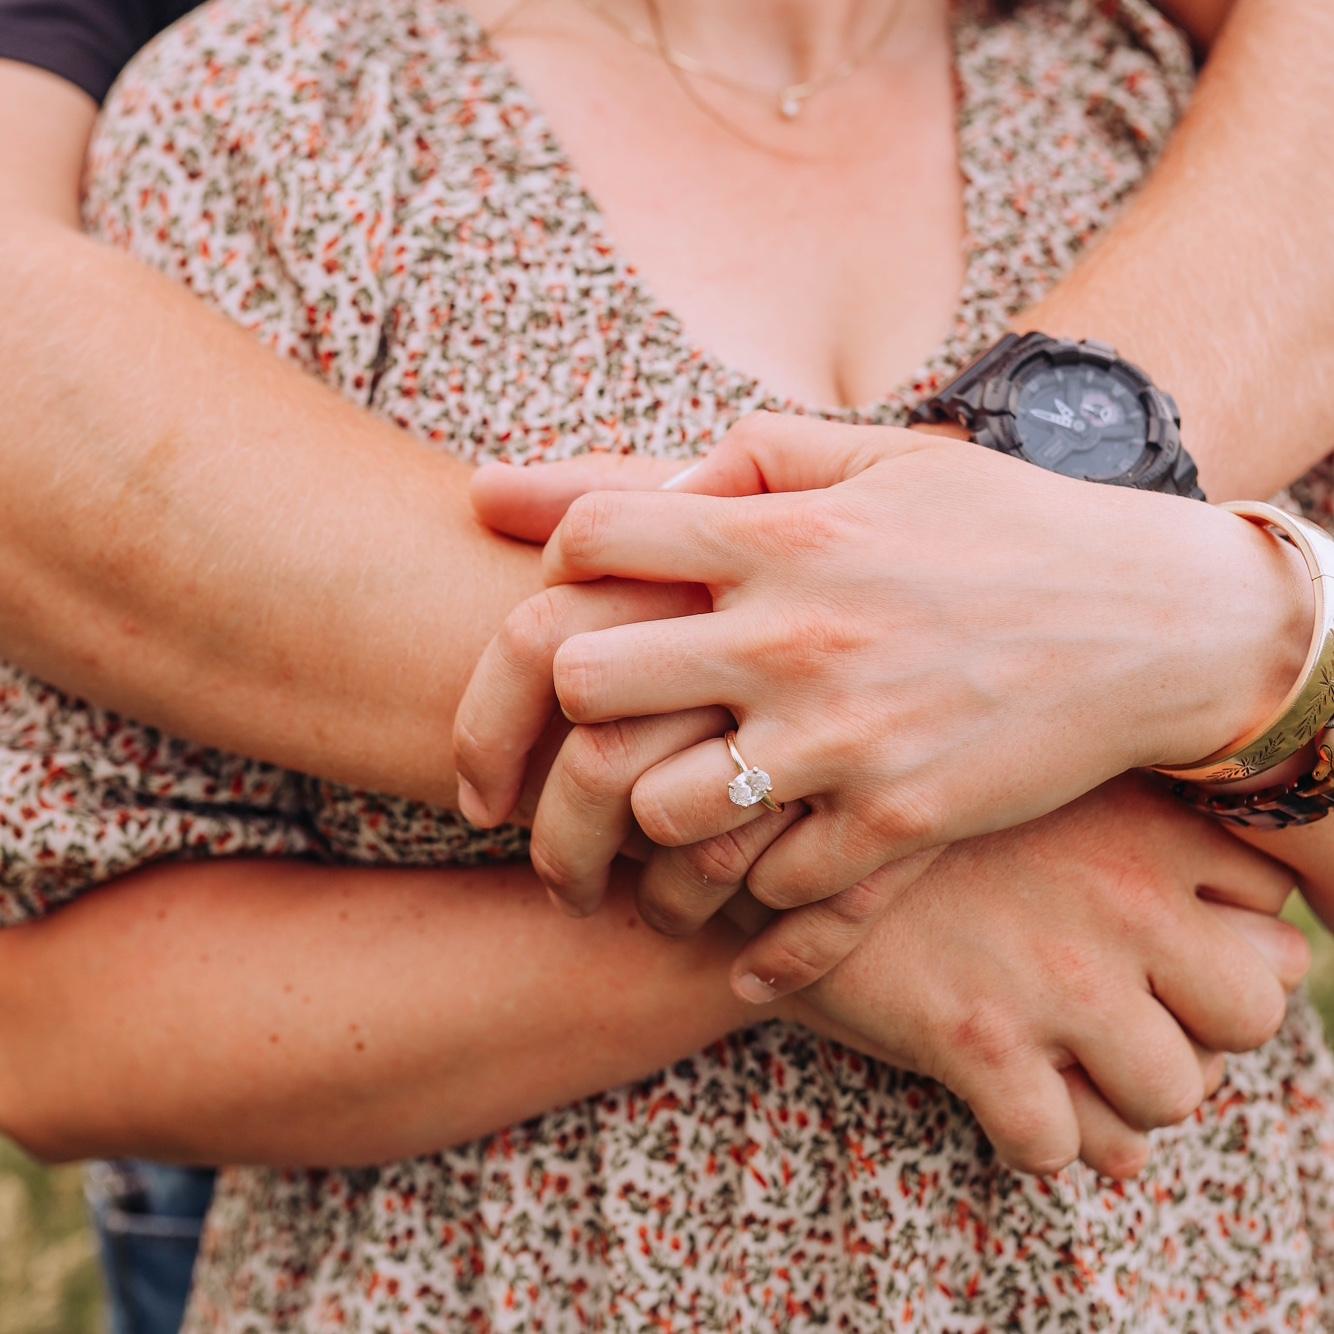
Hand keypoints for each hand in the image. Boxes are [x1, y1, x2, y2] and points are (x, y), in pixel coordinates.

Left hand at [462, 412, 1309, 918]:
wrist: (1153, 624)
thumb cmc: (1003, 529)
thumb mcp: (884, 460)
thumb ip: (750, 456)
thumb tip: (644, 477)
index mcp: (785, 537)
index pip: (593, 537)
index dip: (558, 564)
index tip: (579, 598)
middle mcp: (796, 637)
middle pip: (586, 681)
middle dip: (564, 713)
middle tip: (574, 743)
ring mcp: (844, 742)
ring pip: (659, 811)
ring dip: (645, 822)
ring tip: (659, 823)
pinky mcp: (897, 826)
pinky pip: (768, 890)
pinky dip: (746, 897)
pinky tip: (749, 885)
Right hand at [779, 776, 1309, 1177]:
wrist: (766, 832)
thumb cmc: (899, 805)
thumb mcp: (1019, 778)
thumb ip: (1128, 820)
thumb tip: (1228, 899)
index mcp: (1135, 823)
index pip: (1273, 904)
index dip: (1237, 937)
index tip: (1179, 945)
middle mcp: (1118, 900)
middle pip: (1251, 1007)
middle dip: (1202, 1025)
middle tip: (1131, 1012)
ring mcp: (1055, 979)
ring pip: (1172, 1093)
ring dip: (1122, 1093)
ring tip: (1065, 1064)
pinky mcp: (977, 1043)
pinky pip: (1063, 1145)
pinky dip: (1039, 1138)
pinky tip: (998, 1096)